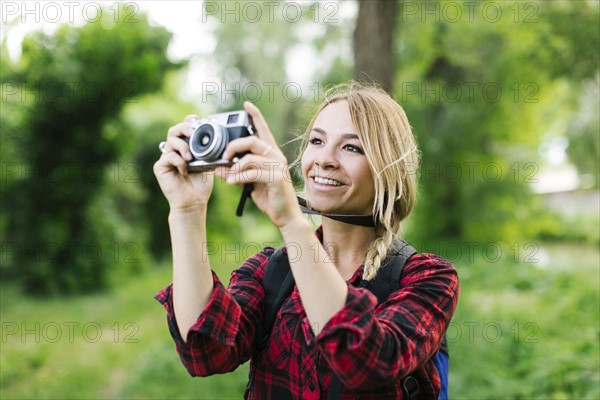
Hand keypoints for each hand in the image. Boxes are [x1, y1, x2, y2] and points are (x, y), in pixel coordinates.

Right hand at [153, 115, 214, 209]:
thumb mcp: (208, 164)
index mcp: (185, 148)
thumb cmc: (200, 185)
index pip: (184, 130)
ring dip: (183, 146)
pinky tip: (185, 171)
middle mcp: (174, 151)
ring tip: (191, 157)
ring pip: (171, 141)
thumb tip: (215, 136)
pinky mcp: (159, 167)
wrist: (194, 202)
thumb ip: (207, 151)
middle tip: (194, 132)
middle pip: (174, 131)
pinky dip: (179, 161)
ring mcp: (166, 158)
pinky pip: (169, 156)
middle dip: (184, 128)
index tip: (197, 119)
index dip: (188, 122)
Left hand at [215, 102, 302, 227]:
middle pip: (251, 140)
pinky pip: (252, 172)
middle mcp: (276, 157)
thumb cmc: (270, 197)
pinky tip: (232, 182)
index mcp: (271, 154)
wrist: (285, 216)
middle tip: (223, 157)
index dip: (255, 116)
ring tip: (226, 176)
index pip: (263, 130)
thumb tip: (219, 168)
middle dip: (233, 147)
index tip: (246, 104)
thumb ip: (238, 173)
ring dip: (234, 167)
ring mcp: (278, 167)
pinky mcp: (276, 179)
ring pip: (250, 157)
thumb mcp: (251, 182)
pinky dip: (239, 177)